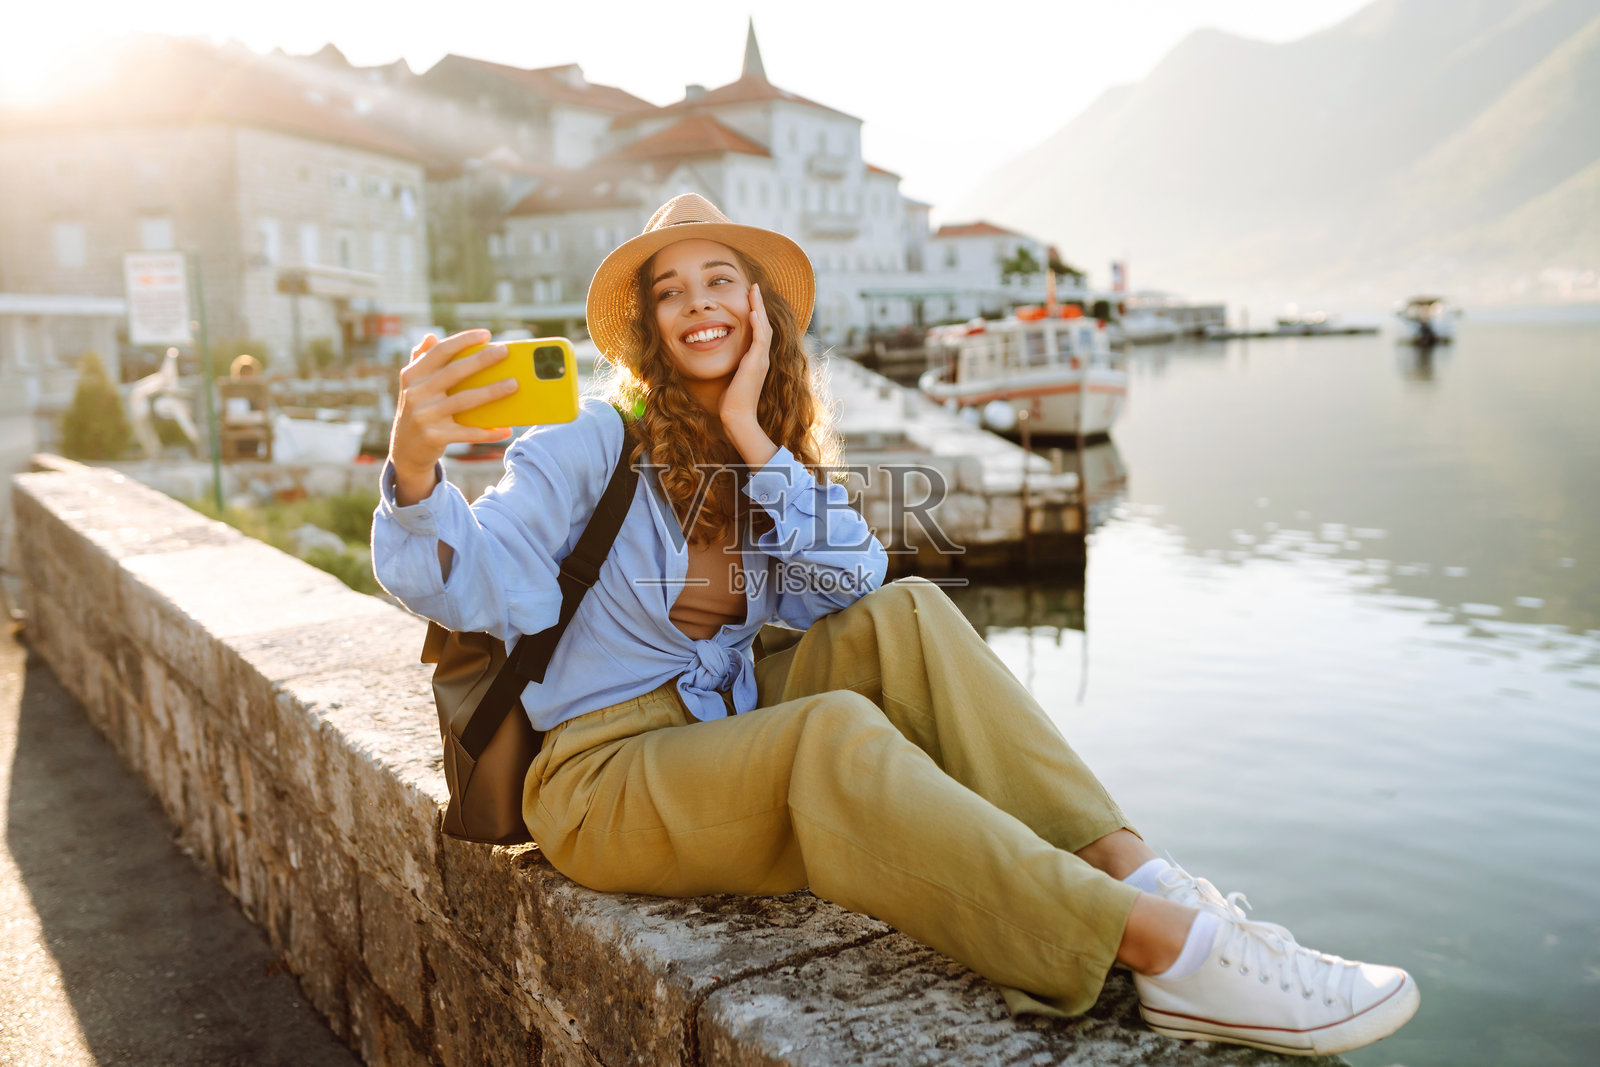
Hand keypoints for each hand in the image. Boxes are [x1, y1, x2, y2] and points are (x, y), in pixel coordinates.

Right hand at [388, 330, 516, 504]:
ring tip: (514, 384)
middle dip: (482, 360)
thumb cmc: (418, 410)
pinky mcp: (435, 437)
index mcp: (412, 375)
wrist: (405, 450)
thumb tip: (431, 336)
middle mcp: (416, 393)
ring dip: (492, 392)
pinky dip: (488, 432)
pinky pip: (468, 433)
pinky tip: (506, 428)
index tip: (486, 334)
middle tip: (505, 352)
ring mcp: (425, 416)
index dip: (463, 340)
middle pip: (454, 372)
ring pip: (465, 400)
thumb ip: (420, 360)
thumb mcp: (412, 385)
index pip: (440, 351)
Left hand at [720, 283, 771, 430]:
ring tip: (754, 291)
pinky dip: (757, 325)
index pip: (759, 330)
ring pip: (764, 327)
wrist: (736, 416)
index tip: (749, 297)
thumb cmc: (730, 401)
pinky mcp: (756, 364)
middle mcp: (762, 358)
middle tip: (754, 286)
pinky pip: (760, 339)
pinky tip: (752, 312)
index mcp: (757, 360)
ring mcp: (761, 360)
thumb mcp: (731, 376)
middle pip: (764, 324)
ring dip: (759, 307)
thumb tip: (719, 354)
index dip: (756, 313)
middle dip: (759, 304)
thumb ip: (731, 364)